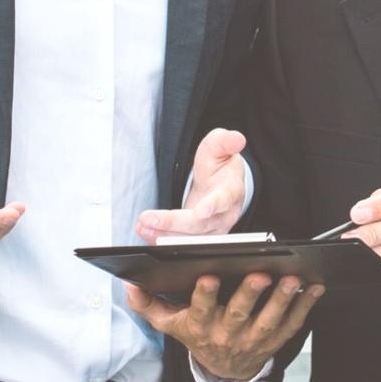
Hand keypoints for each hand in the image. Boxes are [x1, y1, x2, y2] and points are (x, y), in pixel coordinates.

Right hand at [126, 274, 322, 381]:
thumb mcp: (170, 323)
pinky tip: (314, 288)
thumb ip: (150, 304)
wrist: (224, 369)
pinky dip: (305, 307)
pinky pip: (292, 325)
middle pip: (239, 315)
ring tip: (292, 280)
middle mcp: (227, 335)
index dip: (205, 294)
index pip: (201, 310)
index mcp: (201, 326)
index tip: (210, 275)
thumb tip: (130, 285)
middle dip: (250, 294)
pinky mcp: (274, 341)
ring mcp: (253, 340)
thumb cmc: (197, 334)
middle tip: (260, 274)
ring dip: (282, 300)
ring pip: (269, 320)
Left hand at [135, 128, 247, 242]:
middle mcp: (225, 214)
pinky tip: (145, 231)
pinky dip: (162, 239)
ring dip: (164, 235)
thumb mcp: (219, 147)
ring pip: (190, 239)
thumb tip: (237, 138)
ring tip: (142, 225)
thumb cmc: (219, 165)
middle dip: (173, 223)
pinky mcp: (200, 237)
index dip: (213, 205)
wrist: (221, 183)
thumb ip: (225, 142)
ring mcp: (213, 229)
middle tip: (149, 218)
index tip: (201, 210)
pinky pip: (182, 244)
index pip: (224, 199)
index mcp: (231, 191)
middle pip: (200, 225)